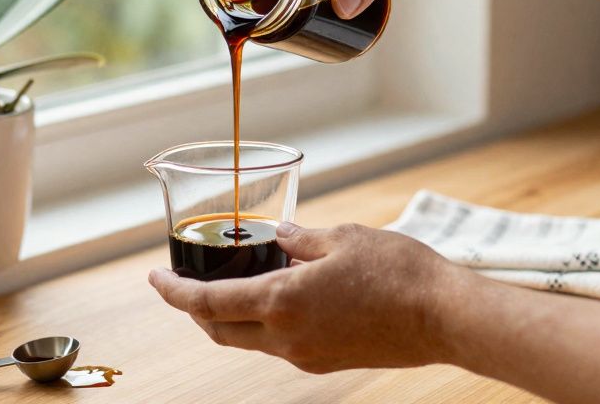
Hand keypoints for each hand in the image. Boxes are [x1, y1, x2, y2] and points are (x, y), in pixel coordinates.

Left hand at [148, 222, 470, 373]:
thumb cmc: (398, 271)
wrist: (446, 318)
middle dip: (194, 310)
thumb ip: (300, 238)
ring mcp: (306, 355)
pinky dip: (266, 323)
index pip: (206, 303)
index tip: (153, 278)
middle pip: (219, 330)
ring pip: (249, 340)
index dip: (172, 293)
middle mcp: (286, 336)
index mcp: (282, 300)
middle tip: (184, 285)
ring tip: (231, 286)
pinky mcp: (327, 361)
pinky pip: (281, 344)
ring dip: (231, 317)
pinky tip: (281, 297)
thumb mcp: (342, 237)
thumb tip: (279, 236)